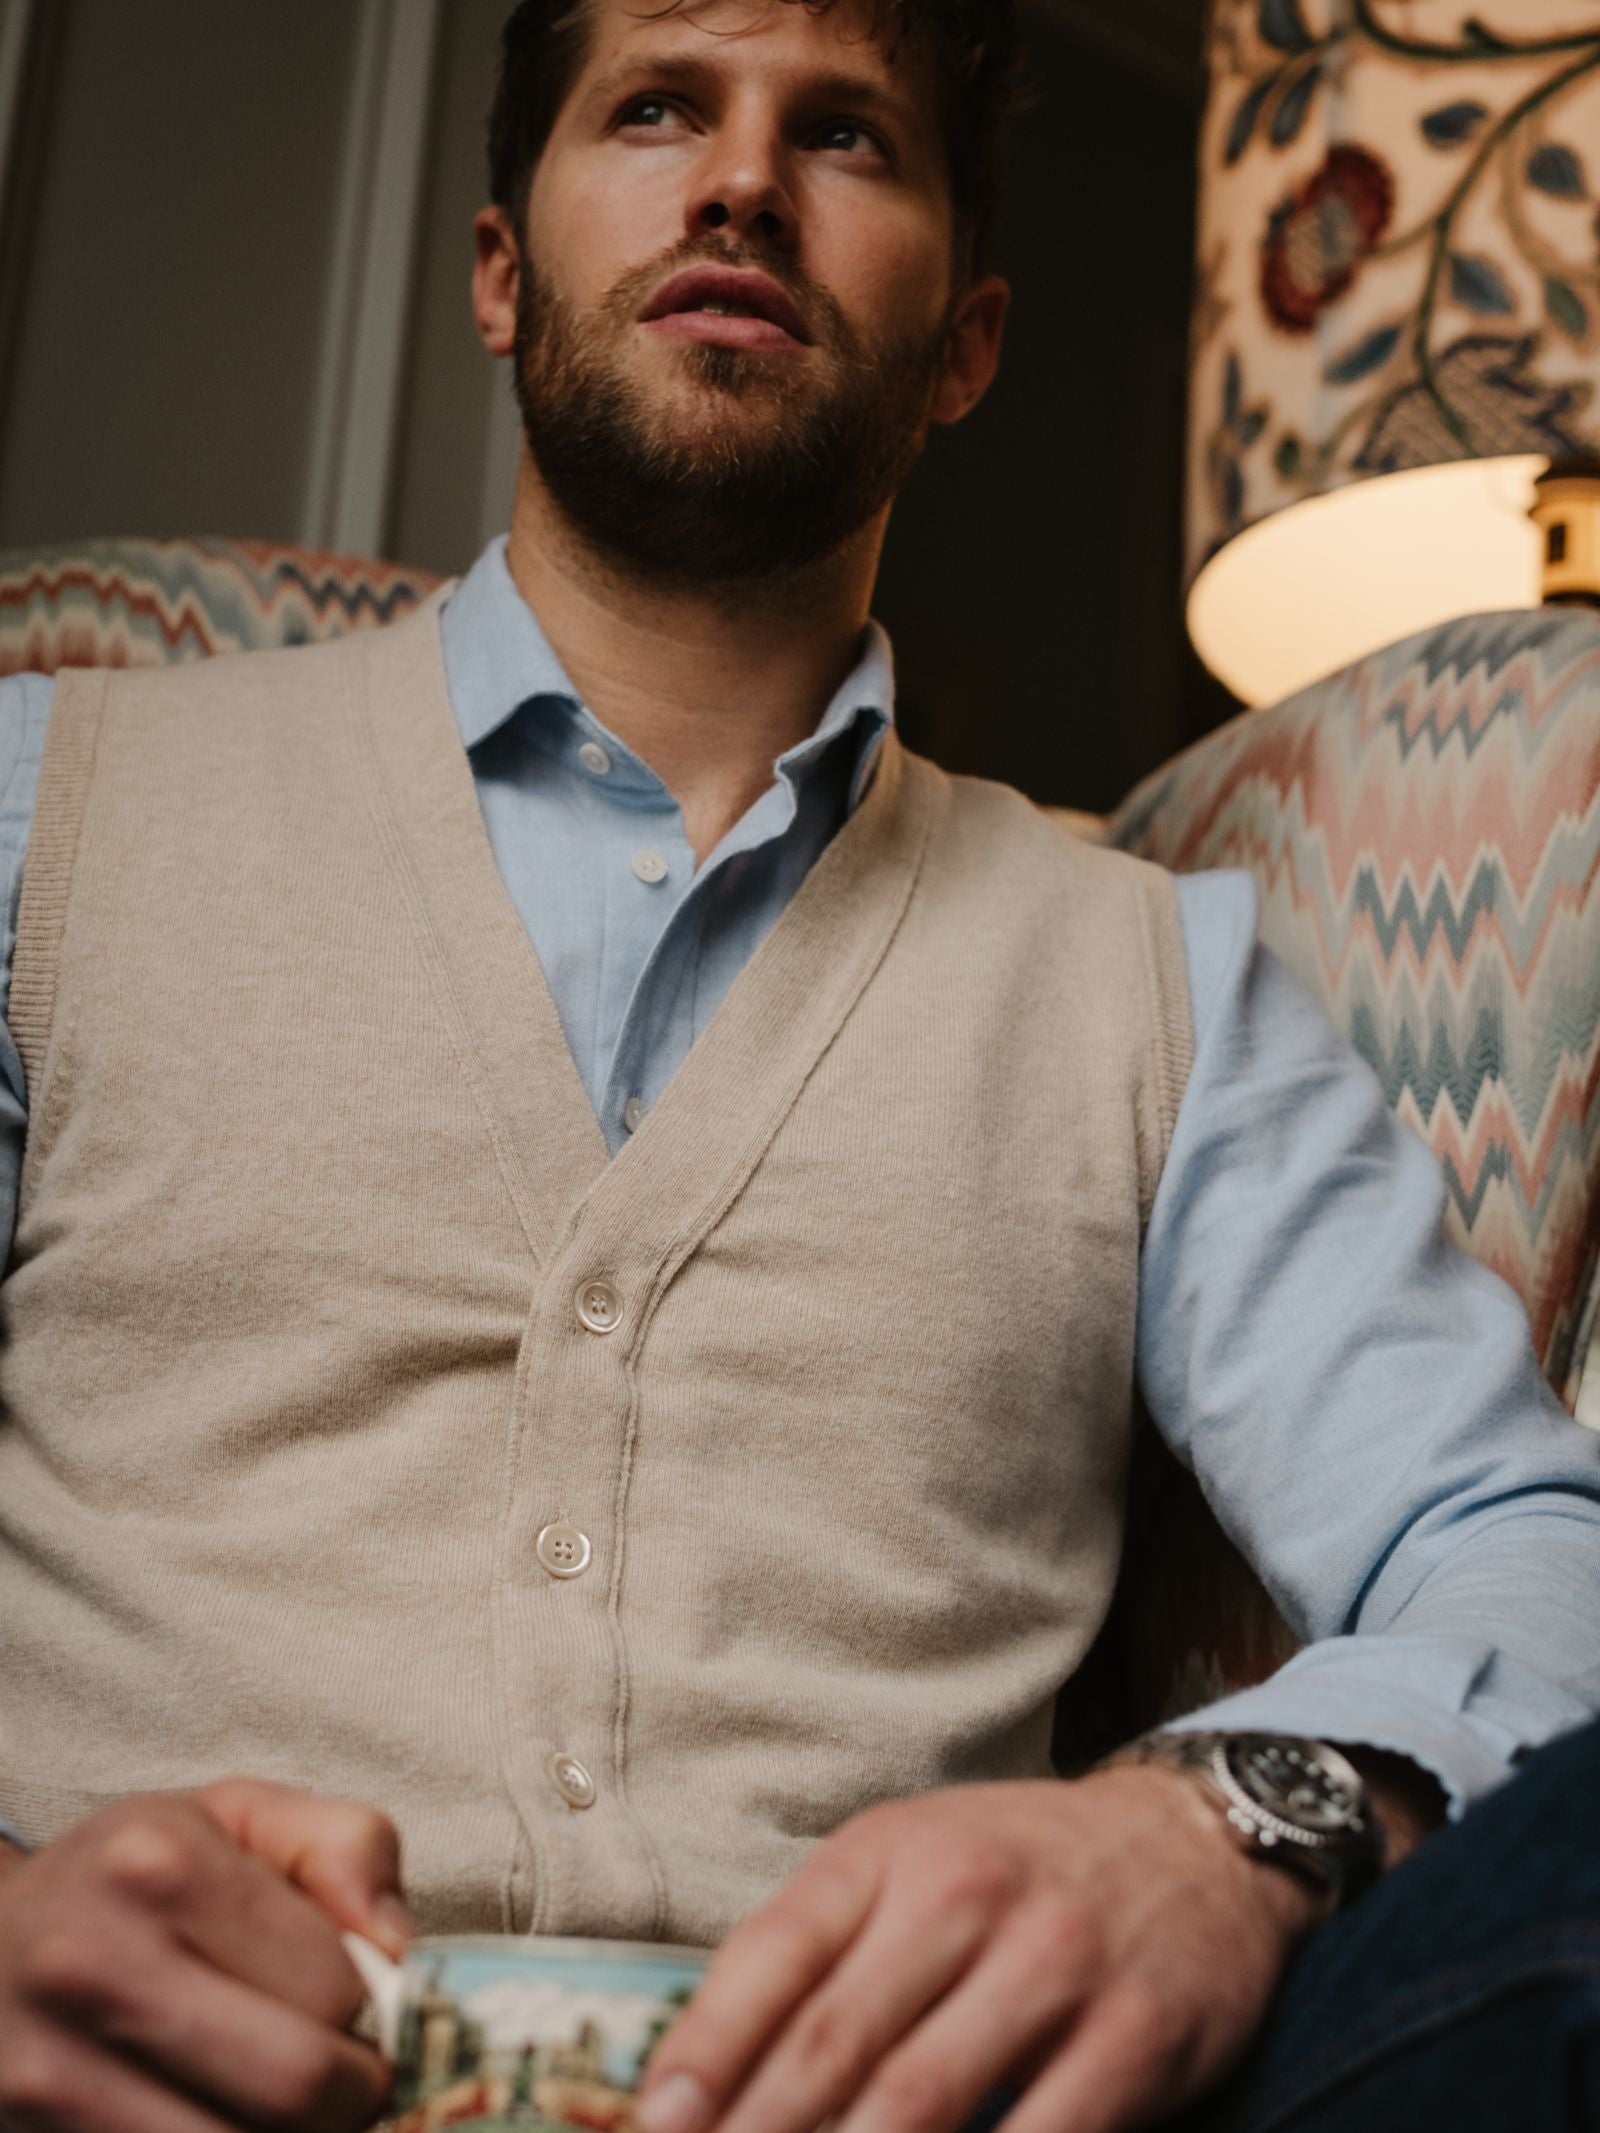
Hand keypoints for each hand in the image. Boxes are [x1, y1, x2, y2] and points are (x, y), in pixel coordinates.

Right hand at [0, 1778, 414, 2132]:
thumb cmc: (139, 1876)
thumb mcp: (241, 1818)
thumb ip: (346, 1849)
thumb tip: (400, 1950)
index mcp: (159, 1865)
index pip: (332, 1986)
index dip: (375, 2014)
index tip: (367, 2015)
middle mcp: (94, 1967)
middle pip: (293, 2085)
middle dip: (350, 2096)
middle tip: (351, 2082)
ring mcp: (49, 2074)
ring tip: (292, 2105)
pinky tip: (226, 2117)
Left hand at [639, 1769, 1323, 2132]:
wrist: (1193, 1841)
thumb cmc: (1020, 1869)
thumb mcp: (912, 1865)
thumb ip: (820, 1952)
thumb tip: (701, 2077)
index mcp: (892, 1849)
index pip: (771, 1952)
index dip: (701, 2053)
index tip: (656, 2129)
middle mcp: (966, 1894)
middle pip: (833, 2043)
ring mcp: (1054, 1964)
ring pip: (919, 2103)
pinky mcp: (1133, 2036)